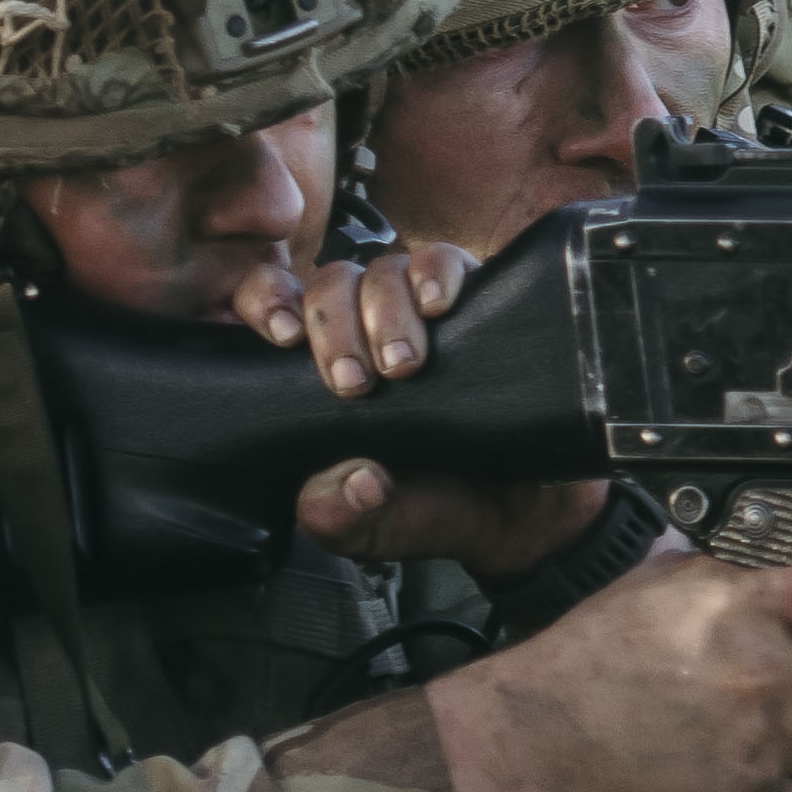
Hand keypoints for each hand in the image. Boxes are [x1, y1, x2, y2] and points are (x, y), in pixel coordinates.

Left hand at [268, 242, 611, 577]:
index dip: (267, 304)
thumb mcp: (369, 530)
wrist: (524, 514)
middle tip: (355, 381)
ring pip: (383, 269)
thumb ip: (335, 517)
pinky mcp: (474, 301)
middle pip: (329, 283)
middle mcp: (365, 331)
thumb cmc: (436, 509)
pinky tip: (437, 305)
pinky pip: (446, 261)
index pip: (275, 307)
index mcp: (323, 371)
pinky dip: (437, 274)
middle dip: (332, 325)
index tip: (281, 337)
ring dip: (384, 309)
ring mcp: (419, 313)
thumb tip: (351, 480)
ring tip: (405, 364)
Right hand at [425, 558, 791, 791]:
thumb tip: (756, 567)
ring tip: (736, 729)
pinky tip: (725, 764)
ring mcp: (765, 741)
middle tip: (782, 686)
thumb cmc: (593, 657)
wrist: (545, 737)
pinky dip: (775, 784)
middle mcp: (768, 672)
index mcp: (750, 607)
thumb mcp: (659, 585)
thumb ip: (724, 574)